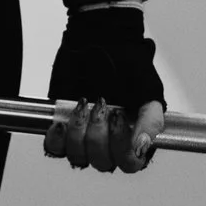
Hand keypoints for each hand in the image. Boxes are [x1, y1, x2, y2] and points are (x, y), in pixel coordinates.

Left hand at [44, 3, 165, 176]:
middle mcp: (110, 143)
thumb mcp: (148, 91)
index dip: (121, 146)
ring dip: (79, 132)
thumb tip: (141, 147)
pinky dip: (56, 138)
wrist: (101, 41)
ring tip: (83, 105)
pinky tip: (62, 121)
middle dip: (98, 134)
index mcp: (135, 138)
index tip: (118, 116)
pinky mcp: (63, 130)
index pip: (129, 164)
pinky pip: (55, 149)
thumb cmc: (129, 65)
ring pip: (78, 157)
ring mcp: (85, 137)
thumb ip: (150, 120)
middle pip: (102, 162)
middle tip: (101, 104)